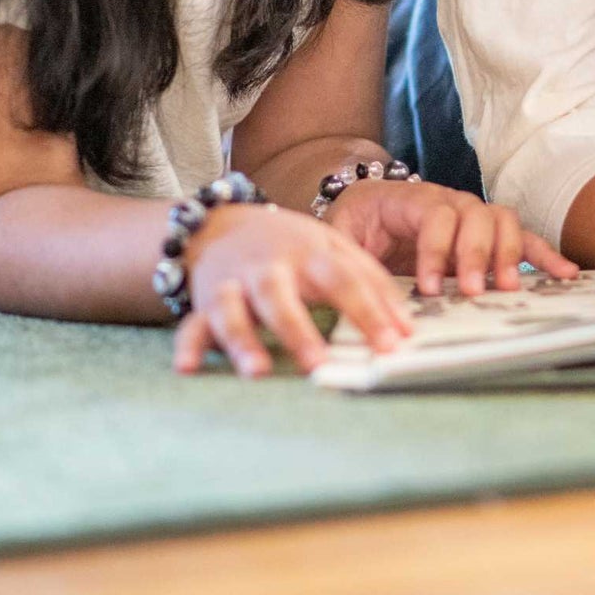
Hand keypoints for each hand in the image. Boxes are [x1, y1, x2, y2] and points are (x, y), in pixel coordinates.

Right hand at [173, 203, 412, 378]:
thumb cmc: (291, 245)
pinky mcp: (203, 302)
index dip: (370, 311)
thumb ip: (371, 280)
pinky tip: (188, 368)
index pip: (344, 281)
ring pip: (234, 312)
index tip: (392, 344)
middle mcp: (269, 268)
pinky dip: (187, 346)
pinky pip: (191, 325)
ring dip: (244, 341)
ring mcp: (233, 285)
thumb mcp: (334, 248)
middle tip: (319, 364)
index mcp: (309, 253)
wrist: (223, 223)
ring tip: (257, 371)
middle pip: (282, 297)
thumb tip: (407, 325)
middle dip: (299, 331)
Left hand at [327, 178, 577, 296]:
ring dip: (508, 254)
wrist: (366, 207)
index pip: (435, 215)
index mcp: (411, 199)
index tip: (426, 287)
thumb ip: (345, 253)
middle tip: (470, 291)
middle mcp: (449, 201)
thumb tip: (350, 286)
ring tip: (508, 288)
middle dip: (476, 254)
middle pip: (476, 215)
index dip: (435, 249)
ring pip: (503, 221)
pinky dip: (544, 255)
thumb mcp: (338, 234)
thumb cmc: (353, 224)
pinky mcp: (489, 236)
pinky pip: (522, 238)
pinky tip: (565, 275)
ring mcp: (473, 216)